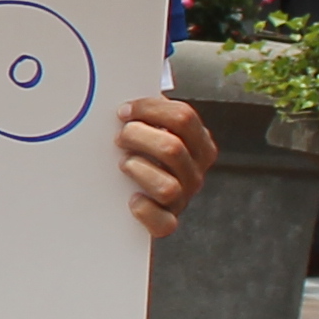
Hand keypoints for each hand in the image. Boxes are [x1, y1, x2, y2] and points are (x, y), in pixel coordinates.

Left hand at [114, 91, 215, 237]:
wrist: (131, 192)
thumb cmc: (140, 149)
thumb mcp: (151, 126)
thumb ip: (147, 110)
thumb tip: (125, 96)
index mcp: (199, 144)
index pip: (183, 117)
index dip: (148, 109)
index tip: (123, 111)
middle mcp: (196, 172)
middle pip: (172, 148)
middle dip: (138, 138)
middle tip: (120, 138)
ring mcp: (183, 199)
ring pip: (167, 186)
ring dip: (138, 170)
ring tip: (124, 164)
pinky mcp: (168, 222)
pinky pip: (163, 223)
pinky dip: (144, 211)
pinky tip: (131, 198)